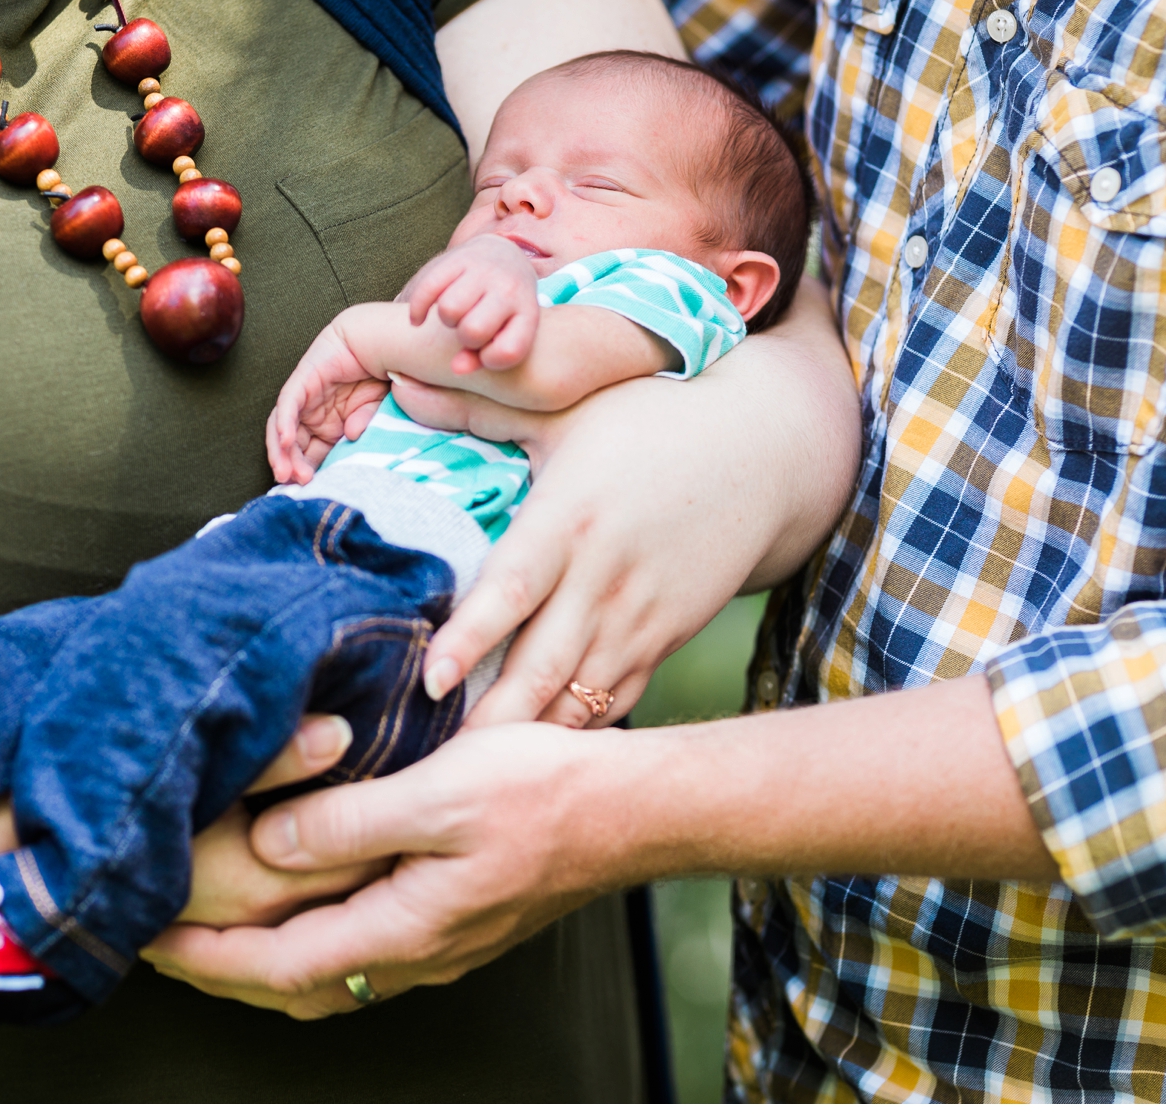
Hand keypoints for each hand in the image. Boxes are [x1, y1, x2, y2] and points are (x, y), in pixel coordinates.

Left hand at [145, 721, 613, 1015]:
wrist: (635, 810)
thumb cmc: (551, 794)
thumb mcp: (440, 791)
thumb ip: (349, 821)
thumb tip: (271, 841)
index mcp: (405, 926)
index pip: (277, 967)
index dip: (204, 959)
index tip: (147, 940)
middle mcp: (419, 952)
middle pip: (295, 988)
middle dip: (222, 972)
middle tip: (163, 942)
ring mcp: (442, 943)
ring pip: (330, 974)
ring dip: (265, 959)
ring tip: (217, 928)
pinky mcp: (458, 922)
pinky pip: (363, 951)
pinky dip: (311, 938)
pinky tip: (303, 902)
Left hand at [266, 318, 389, 484]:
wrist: (378, 342)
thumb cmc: (378, 377)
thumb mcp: (374, 411)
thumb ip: (364, 424)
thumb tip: (351, 436)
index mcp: (327, 427)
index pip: (311, 455)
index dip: (309, 472)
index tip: (313, 490)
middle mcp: (312, 416)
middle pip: (292, 447)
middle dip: (292, 467)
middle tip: (296, 484)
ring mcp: (304, 400)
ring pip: (282, 430)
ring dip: (282, 452)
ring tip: (286, 472)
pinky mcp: (301, 382)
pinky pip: (286, 406)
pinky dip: (283, 424)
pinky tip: (286, 442)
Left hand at [394, 277, 858, 726]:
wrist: (763, 452)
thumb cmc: (652, 420)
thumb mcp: (569, 405)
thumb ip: (481, 409)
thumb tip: (402, 382)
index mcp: (571, 518)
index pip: (514, 589)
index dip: (471, 639)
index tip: (430, 680)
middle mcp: (604, 578)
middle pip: (541, 667)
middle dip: (487, 722)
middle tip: (427, 768)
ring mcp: (639, 618)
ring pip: (577, 698)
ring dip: (526, 742)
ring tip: (466, 783)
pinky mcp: (664, 639)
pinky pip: (613, 701)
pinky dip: (574, 734)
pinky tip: (531, 764)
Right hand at [401, 235, 539, 374]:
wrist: (503, 254)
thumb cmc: (501, 308)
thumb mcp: (504, 332)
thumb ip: (481, 357)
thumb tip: (456, 369)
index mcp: (527, 313)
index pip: (508, 351)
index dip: (491, 360)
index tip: (486, 353)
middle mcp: (509, 288)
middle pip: (472, 331)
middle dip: (464, 337)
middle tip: (467, 329)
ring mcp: (484, 270)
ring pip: (448, 310)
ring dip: (446, 319)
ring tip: (454, 316)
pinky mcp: (458, 257)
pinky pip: (428, 289)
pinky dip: (418, 309)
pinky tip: (421, 318)